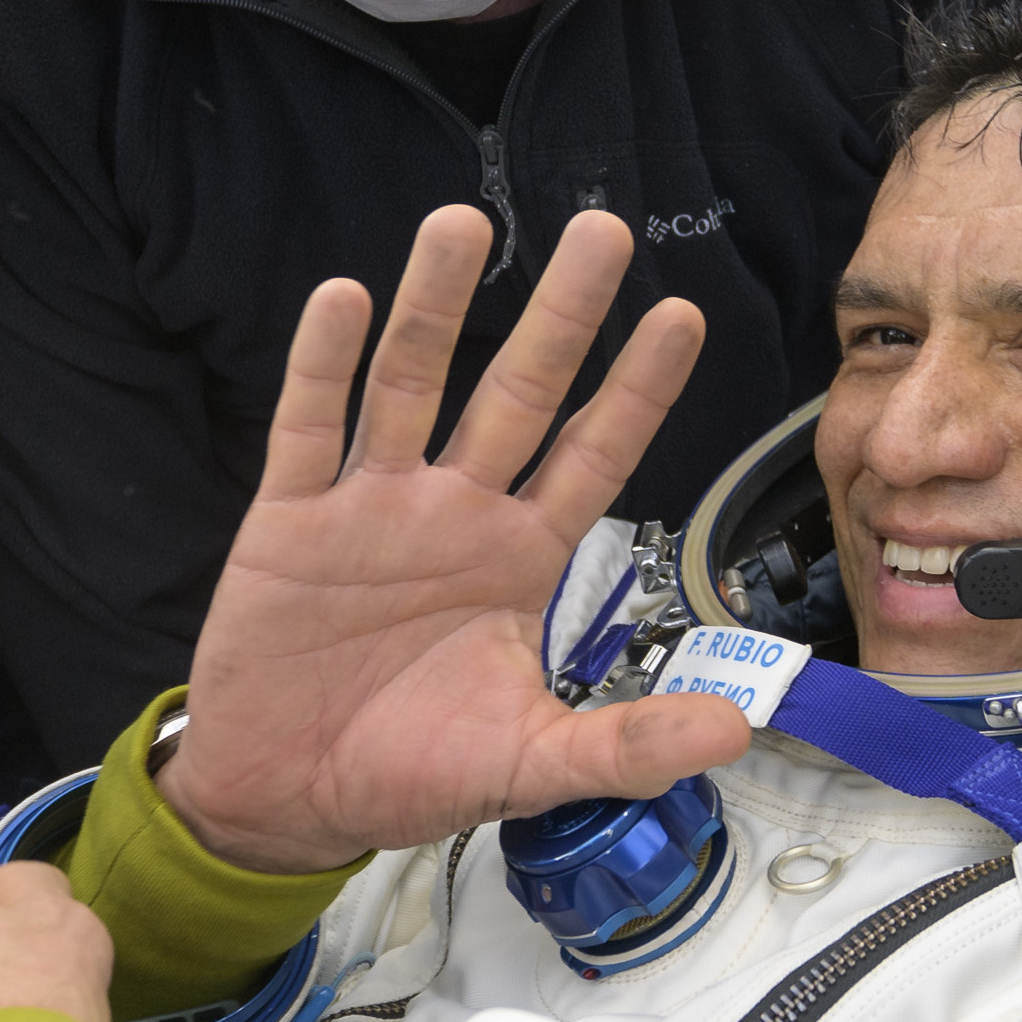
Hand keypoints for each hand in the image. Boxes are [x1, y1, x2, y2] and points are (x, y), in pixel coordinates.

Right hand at [156, 205, 754, 872]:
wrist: (284, 800)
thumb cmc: (410, 772)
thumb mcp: (533, 765)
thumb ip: (630, 745)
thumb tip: (736, 729)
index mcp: (518, 559)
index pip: (593, 454)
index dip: (636, 390)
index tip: (681, 315)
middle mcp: (454, 513)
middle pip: (517, 393)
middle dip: (560, 316)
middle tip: (602, 230)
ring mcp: (370, 507)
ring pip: (409, 386)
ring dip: (434, 307)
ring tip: (462, 222)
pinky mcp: (288, 520)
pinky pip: (309, 429)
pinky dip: (322, 365)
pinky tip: (344, 298)